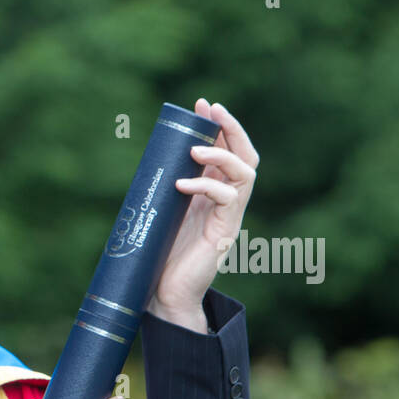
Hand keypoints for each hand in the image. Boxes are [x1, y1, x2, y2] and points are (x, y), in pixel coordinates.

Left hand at [148, 99, 260, 327]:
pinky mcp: (225, 231)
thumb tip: (153, 157)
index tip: (201, 104)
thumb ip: (166, 188)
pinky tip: (182, 184)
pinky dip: (206, 186)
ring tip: (194, 151)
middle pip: (245, 155)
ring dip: (222, 155)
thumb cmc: (159, 254)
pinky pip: (227, 198)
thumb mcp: (162, 211)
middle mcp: (226, 201)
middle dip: (231, 128)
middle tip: (211, 109)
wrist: (163, 294)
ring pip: (245, 172)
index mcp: (212, 193)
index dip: (219, 127)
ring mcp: (228, 215)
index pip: (227, 152)